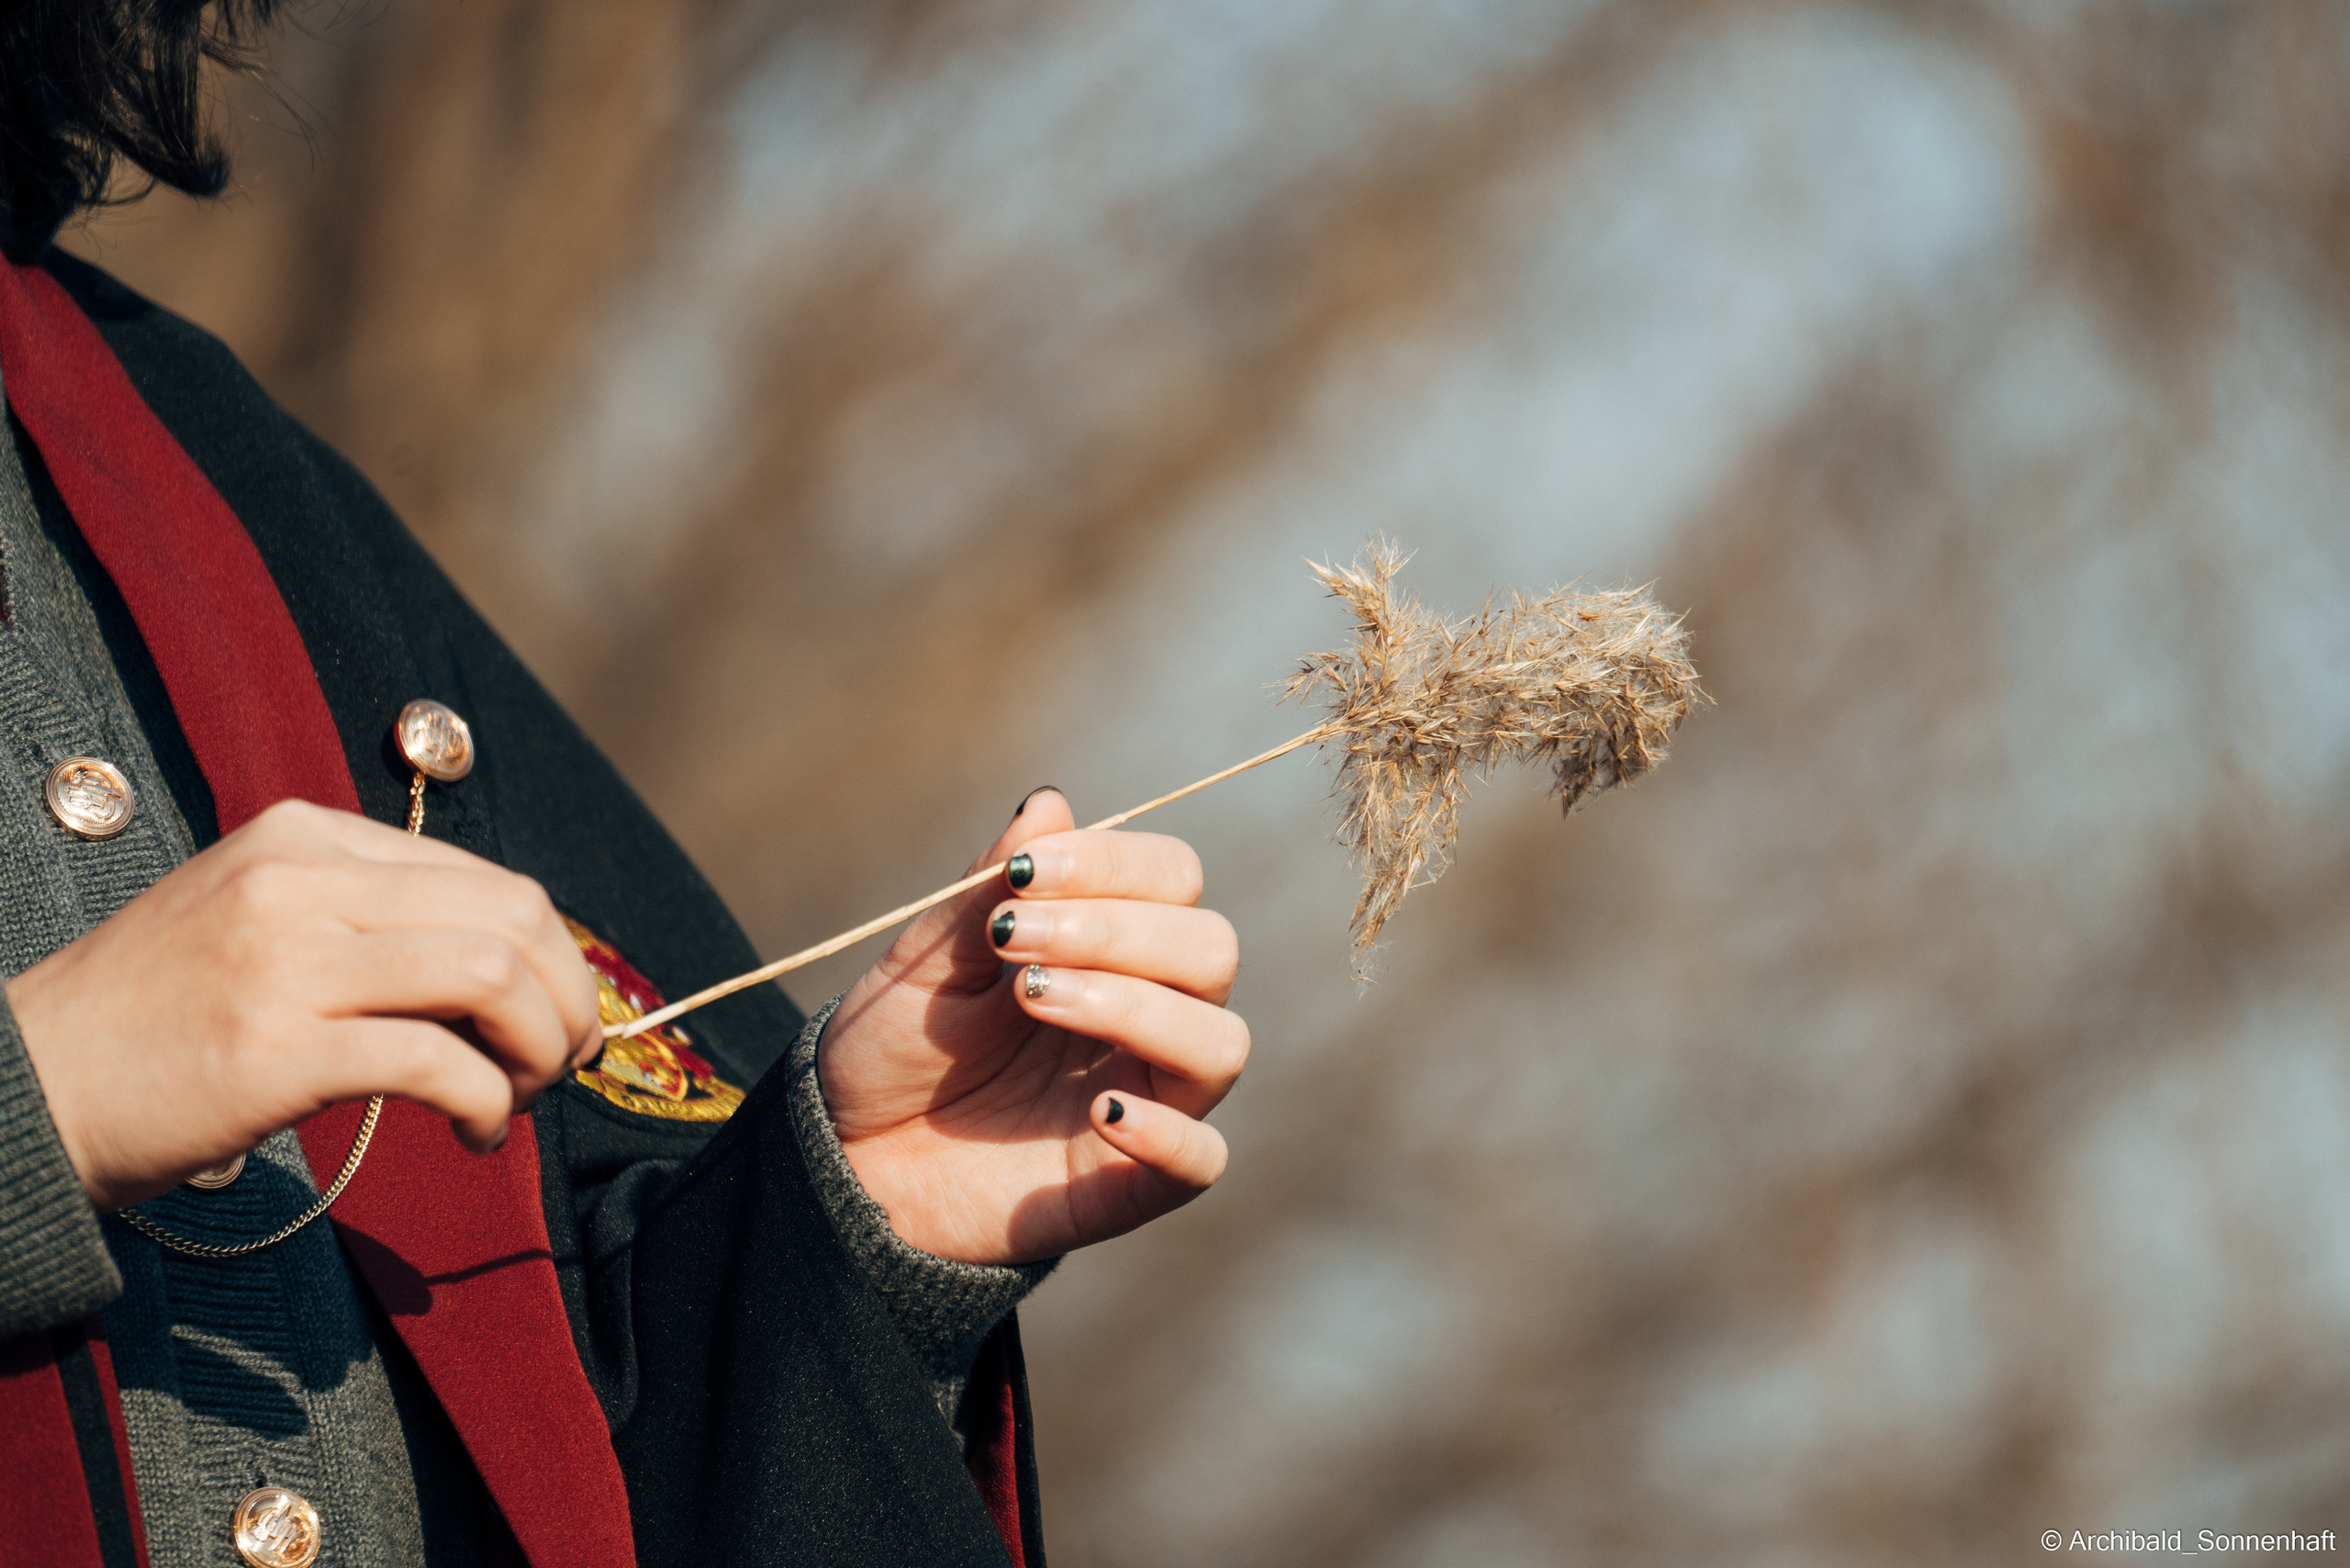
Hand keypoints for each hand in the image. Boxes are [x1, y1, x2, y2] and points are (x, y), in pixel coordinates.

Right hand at [7, 799, 601, 1209]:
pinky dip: (485, 1102)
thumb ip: (374, 924)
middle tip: (561, 1064)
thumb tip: (514, 968)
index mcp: (305, 836)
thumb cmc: (157, 1026)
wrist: (21, 1091)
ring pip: (489, 976)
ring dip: (536, 1050)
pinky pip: (437, 1062)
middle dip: (566, 999)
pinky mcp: (274, 1048)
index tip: (560, 1020)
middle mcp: (299, 878)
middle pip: (511, 916)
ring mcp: (284, 958)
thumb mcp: (264, 927)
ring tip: (515, 1100)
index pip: (488, 879)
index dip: (553, 956)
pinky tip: (474, 1133)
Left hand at [820, 789, 1246, 1263]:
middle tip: (1012, 942)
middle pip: (1212, 950)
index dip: (1114, 865)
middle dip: (1117, 931)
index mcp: (1112, 947)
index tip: (1020, 880)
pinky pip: (1202, 1159)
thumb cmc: (895, 1048)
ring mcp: (1148, 1097)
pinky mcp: (1133, 1182)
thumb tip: (1049, 803)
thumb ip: (989, 889)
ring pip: (1220, 1043)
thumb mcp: (927, 960)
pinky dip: (1166, 1132)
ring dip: (1137, 1007)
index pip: (1173, 879)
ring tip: (1034, 998)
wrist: (848, 1162)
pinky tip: (1100, 1111)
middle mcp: (1149, 1016)